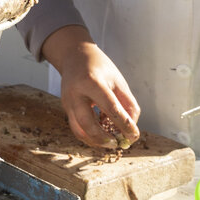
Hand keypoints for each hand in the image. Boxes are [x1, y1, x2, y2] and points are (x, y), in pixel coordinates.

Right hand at [41, 25, 140, 148]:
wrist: (75, 56)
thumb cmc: (100, 67)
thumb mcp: (118, 81)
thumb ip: (127, 103)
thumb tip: (131, 127)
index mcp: (91, 82)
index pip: (110, 108)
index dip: (124, 124)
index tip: (134, 135)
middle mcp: (75, 93)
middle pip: (87, 123)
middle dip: (103, 138)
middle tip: (117, 144)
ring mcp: (67, 101)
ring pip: (79, 130)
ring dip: (95, 141)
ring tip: (110, 142)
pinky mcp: (66, 108)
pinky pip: (77, 127)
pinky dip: (90, 135)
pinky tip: (101, 135)